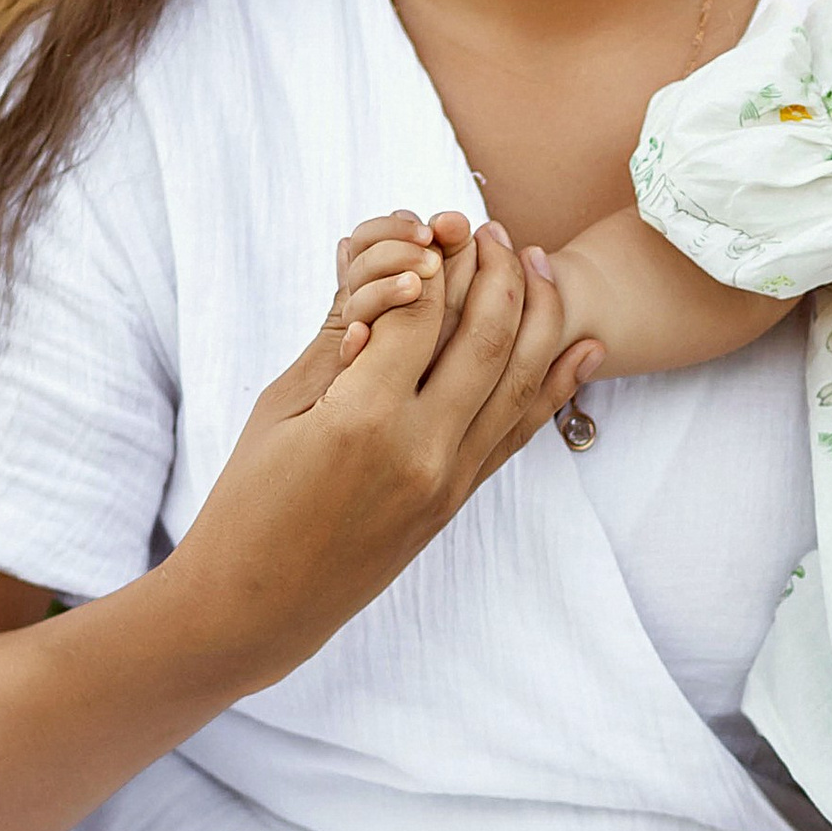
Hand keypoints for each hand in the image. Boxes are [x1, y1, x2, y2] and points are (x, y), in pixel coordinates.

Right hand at [165, 223, 602, 685]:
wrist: (258, 606)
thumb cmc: (248, 501)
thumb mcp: (279, 409)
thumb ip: (339, 342)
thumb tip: (387, 278)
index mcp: (362, 418)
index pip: (419, 311)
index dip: (430, 258)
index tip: (434, 224)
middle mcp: (421, 449)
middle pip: (484, 335)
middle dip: (494, 270)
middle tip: (492, 229)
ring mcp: (449, 480)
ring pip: (518, 379)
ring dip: (537, 312)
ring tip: (538, 261)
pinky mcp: (458, 501)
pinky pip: (520, 431)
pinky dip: (556, 384)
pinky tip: (584, 345)